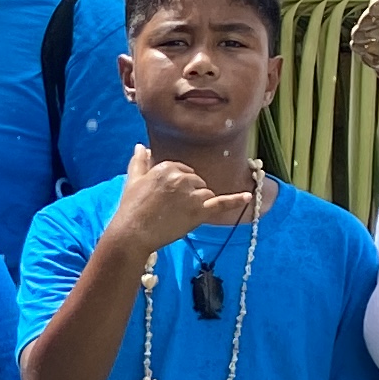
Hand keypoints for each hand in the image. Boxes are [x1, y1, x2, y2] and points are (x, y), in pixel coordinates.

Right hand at [108, 146, 257, 255]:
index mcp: (167, 167)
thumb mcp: (133, 180)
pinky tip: (247, 197)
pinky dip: (236, 200)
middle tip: (171, 208)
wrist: (133, 232)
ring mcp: (192, 194)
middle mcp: (181, 177)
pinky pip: (221, 203)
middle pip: (197, 181)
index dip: (179, 184)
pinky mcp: (199, 212)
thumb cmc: (131, 208)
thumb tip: (142, 146)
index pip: (184, 170)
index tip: (169, 196)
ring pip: (205, 193)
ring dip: (198, 203)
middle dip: (189, 193)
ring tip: (179, 215)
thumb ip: (139, 161)